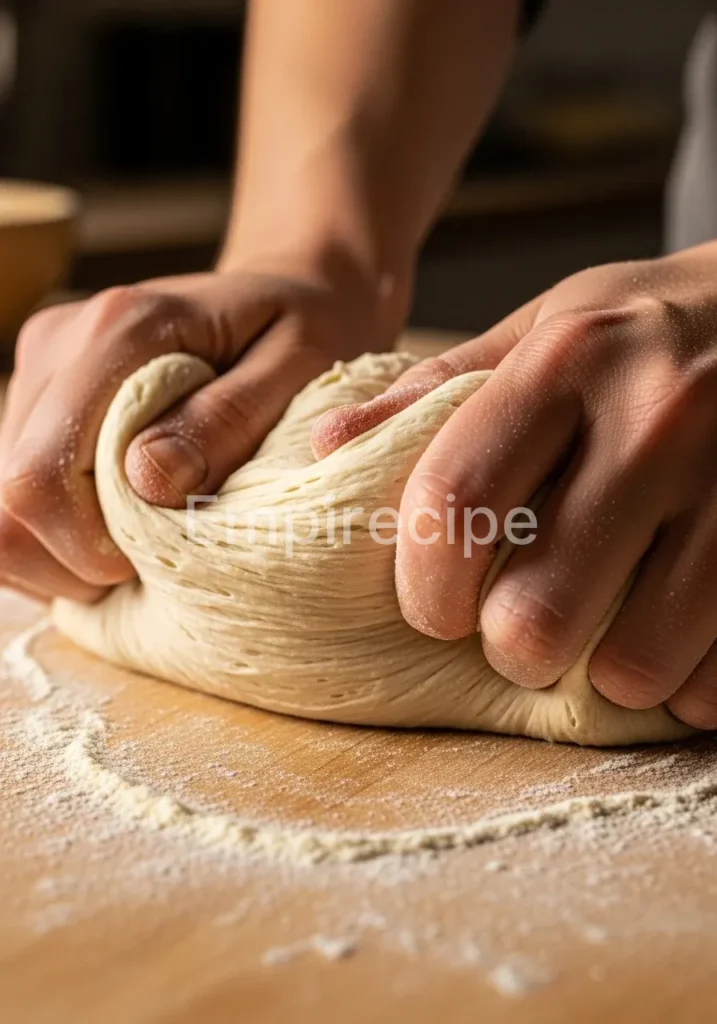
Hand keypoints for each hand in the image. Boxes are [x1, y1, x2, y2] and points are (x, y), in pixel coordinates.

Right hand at [0, 250, 405, 602]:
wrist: (286, 293)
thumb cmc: (306, 329)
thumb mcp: (298, 367)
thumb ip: (226, 421)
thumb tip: (148, 482)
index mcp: (120, 329)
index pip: (41, 470)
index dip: (82, 545)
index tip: (149, 561)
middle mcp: (60, 345)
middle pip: (8, 495)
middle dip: (71, 557)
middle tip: (147, 564)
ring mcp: (43, 370)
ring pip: (3, 500)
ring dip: (61, 550)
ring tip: (136, 547)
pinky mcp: (43, 396)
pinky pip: (18, 491)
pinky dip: (59, 532)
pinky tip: (117, 528)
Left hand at [313, 243, 716, 728]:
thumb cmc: (647, 328)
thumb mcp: (544, 326)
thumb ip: (439, 390)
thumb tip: (327, 444)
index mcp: (565, 364)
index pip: (452, 500)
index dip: (424, 585)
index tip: (433, 610)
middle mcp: (654, 421)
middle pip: (536, 613)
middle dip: (512, 651)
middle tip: (520, 632)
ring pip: (635, 662)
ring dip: (603, 674)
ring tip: (605, 634)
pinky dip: (688, 682)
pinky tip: (678, 635)